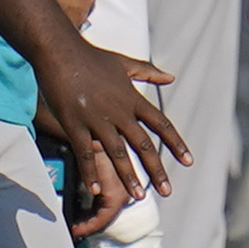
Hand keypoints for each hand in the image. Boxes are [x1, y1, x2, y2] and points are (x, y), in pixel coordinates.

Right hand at [33, 39, 186, 220]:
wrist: (59, 51)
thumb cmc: (91, 56)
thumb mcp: (124, 64)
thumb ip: (148, 73)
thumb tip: (171, 77)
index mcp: (132, 99)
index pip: (161, 125)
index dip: (176, 144)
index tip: (189, 161)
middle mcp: (119, 112)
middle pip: (142, 145)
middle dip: (156, 170)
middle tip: (168, 191)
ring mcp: (96, 119)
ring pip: (117, 154)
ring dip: (128, 177)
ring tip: (139, 197)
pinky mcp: (74, 124)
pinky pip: (85, 152)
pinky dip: (90, 171)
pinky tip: (96, 190)